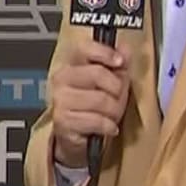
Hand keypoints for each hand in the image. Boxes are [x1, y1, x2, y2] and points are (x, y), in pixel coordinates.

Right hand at [50, 40, 130, 168]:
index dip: (104, 53)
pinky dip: (109, 126)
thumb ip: (117, 64)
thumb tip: (125, 49)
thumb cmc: (92, 107)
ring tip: (112, 115)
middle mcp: (62, 79)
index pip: (84, 49)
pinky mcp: (63, 121)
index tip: (119, 62)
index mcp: (71, 64)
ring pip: (101, 100)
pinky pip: (98, 120)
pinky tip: (108, 127)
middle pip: (98, 74)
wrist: (76, 136)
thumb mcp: (108, 83)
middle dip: (117, 89)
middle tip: (118, 97)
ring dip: (115, 111)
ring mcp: (60, 100)